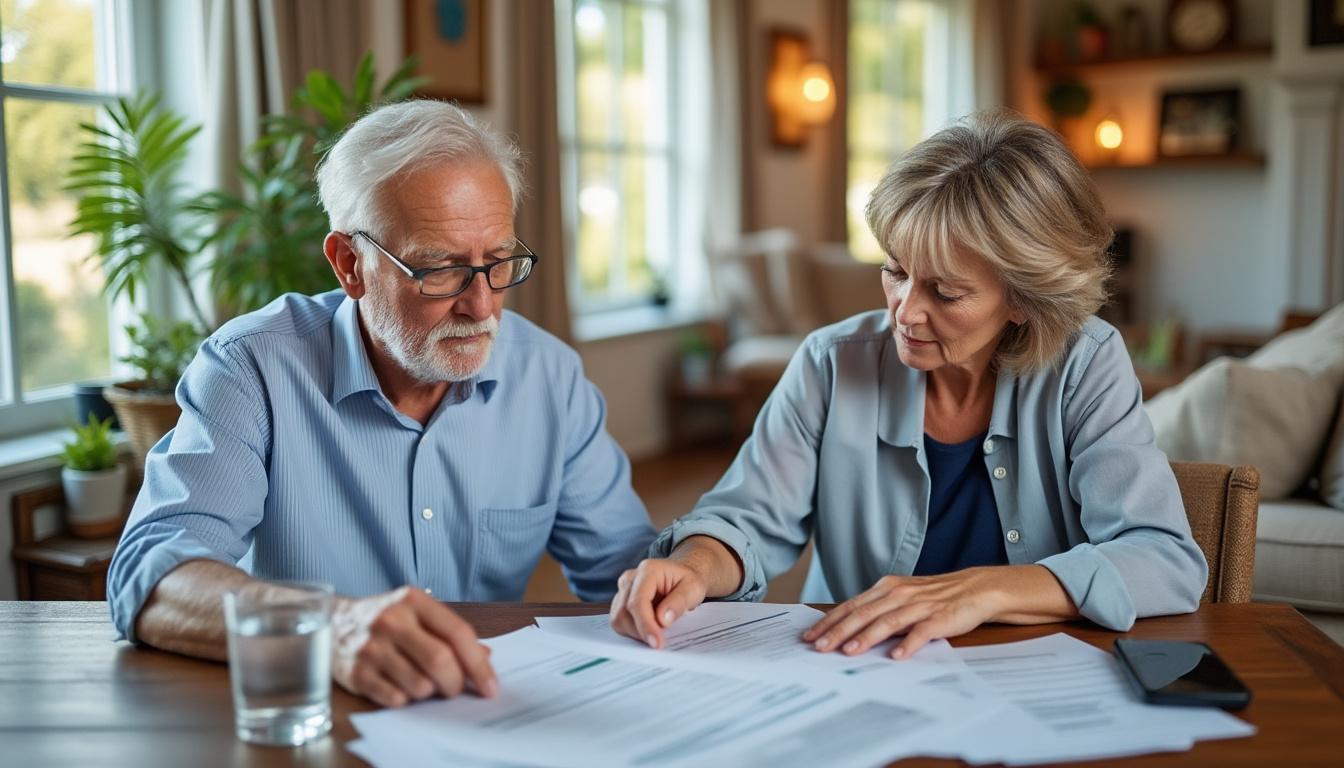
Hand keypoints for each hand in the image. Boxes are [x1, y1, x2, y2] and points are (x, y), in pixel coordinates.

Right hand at [331, 586, 496, 707]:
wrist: (334, 623)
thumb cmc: (386, 620)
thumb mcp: (418, 613)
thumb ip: (450, 633)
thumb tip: (485, 657)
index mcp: (413, 601)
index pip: (457, 633)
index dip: (478, 664)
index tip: (490, 687)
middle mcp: (391, 621)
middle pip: (440, 661)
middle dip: (456, 683)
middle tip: (455, 689)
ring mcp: (371, 648)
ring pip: (420, 685)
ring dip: (429, 692)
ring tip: (421, 680)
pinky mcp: (356, 673)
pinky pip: (396, 699)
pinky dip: (406, 699)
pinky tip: (399, 685)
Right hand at [609, 559, 708, 648]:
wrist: (682, 576)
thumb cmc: (687, 581)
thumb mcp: (694, 589)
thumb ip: (679, 602)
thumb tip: (662, 620)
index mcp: (648, 571)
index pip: (638, 601)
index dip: (645, 625)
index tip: (656, 643)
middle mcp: (630, 579)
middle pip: (624, 612)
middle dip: (641, 632)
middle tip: (660, 642)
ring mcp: (623, 590)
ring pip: (619, 619)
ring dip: (637, 633)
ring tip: (657, 632)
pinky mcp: (620, 602)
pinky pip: (620, 623)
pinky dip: (634, 632)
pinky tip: (650, 629)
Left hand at [803, 569, 1002, 659]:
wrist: (975, 589)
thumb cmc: (934, 597)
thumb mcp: (901, 597)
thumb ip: (877, 610)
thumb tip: (847, 630)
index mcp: (886, 588)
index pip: (851, 606)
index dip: (829, 621)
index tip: (810, 636)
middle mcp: (899, 594)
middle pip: (863, 614)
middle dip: (838, 631)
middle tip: (819, 647)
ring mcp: (919, 606)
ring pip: (886, 621)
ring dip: (866, 637)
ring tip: (848, 651)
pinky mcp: (939, 618)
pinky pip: (921, 632)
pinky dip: (907, 643)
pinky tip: (896, 656)